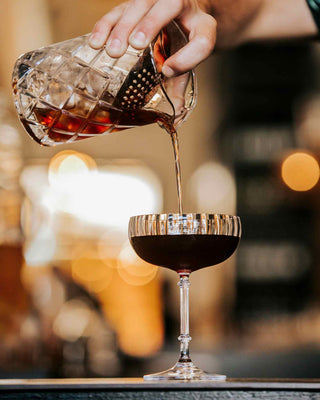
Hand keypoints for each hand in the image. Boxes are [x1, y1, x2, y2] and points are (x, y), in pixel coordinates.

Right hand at [89, 0, 215, 76]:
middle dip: (150, 24)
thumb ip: (181, 81)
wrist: (184, 12)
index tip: (168, 72)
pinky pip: (119, 9)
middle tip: (134, 45)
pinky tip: (96, 42)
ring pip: (140, 2)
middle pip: (170, 4)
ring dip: (123, 26)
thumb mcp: (188, 58)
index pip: (202, 40)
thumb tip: (176, 109)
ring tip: (112, 50)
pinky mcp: (135, 1)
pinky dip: (106, 25)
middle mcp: (183, 4)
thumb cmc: (186, 38)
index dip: (187, 58)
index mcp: (203, 26)